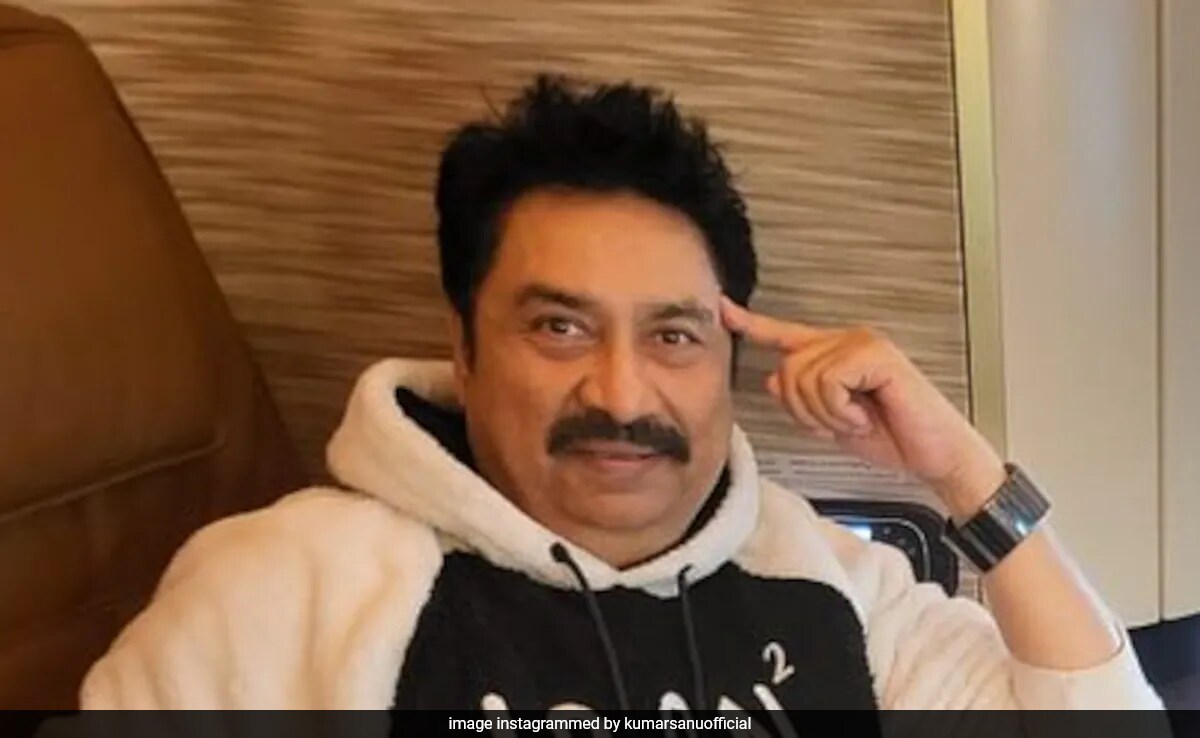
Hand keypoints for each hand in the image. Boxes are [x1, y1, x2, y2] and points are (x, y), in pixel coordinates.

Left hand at [721, 296, 1004, 514]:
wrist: (935, 455)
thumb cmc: (893, 436)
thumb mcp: (833, 422)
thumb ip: (803, 400)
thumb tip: (771, 380)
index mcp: (835, 354)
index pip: (786, 335)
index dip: (752, 323)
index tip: (722, 310)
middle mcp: (848, 341)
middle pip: (787, 369)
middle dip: (805, 410)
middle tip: (840, 423)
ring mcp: (863, 344)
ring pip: (804, 378)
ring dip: (826, 414)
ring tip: (856, 419)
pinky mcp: (876, 355)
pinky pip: (829, 382)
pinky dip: (841, 410)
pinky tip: (864, 415)